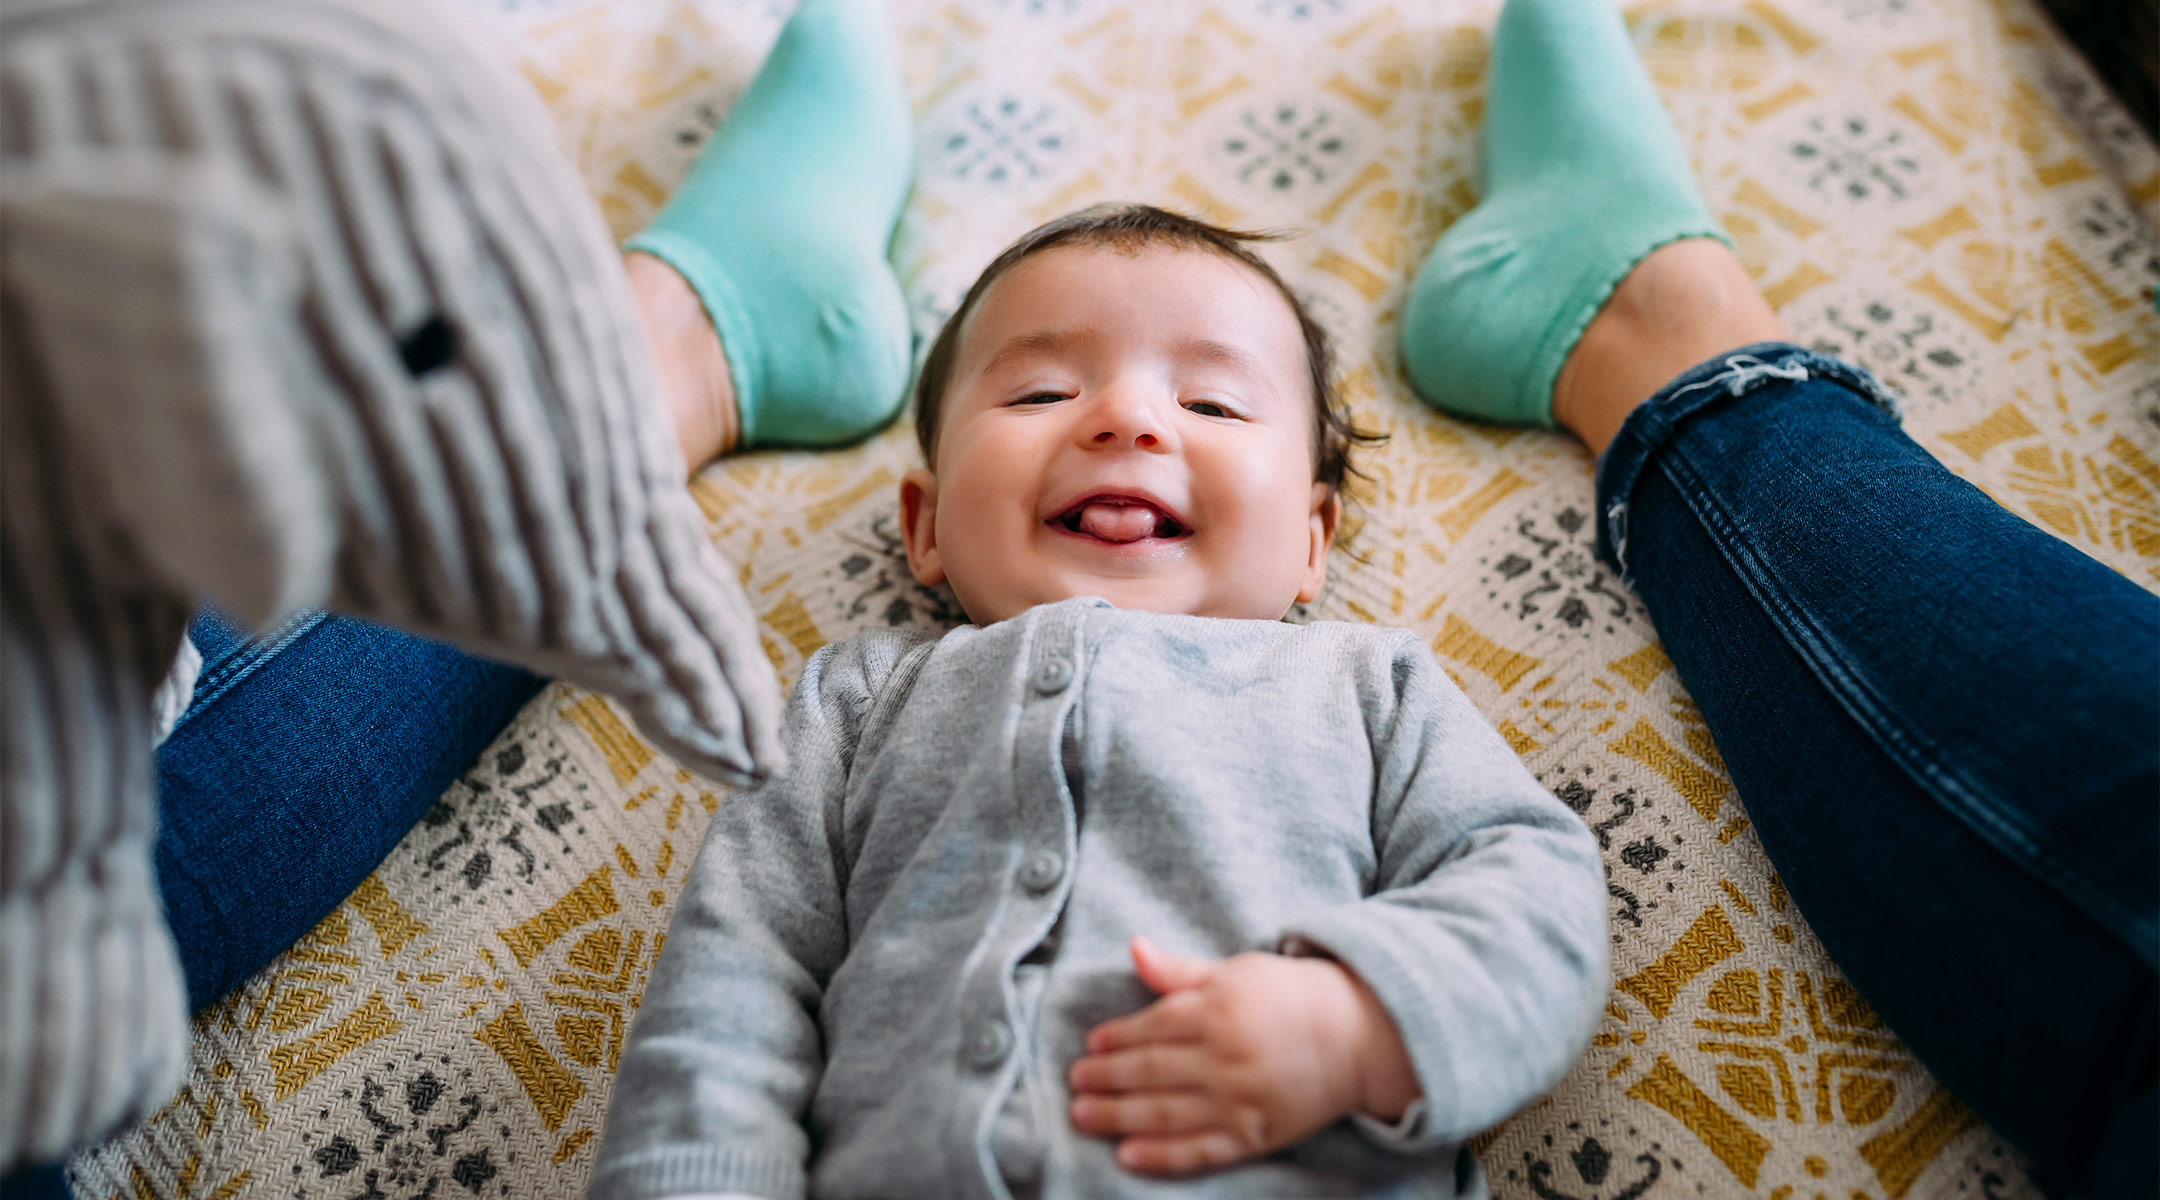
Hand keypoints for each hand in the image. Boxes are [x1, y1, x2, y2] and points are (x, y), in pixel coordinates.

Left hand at [1067, 935, 1419, 1175]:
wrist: (1357, 1037)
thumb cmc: (1290, 996)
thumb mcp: (1235, 971)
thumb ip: (1179, 971)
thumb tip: (1133, 947)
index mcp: (1217, 1011)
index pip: (1150, 1028)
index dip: (1115, 1038)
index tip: (1090, 1044)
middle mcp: (1224, 1058)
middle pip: (1149, 1072)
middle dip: (1105, 1077)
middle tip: (1074, 1082)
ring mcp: (1239, 1101)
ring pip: (1164, 1113)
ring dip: (1118, 1116)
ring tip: (1083, 1115)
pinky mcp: (1253, 1135)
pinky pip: (1199, 1151)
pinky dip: (1161, 1156)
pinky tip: (1128, 1156)